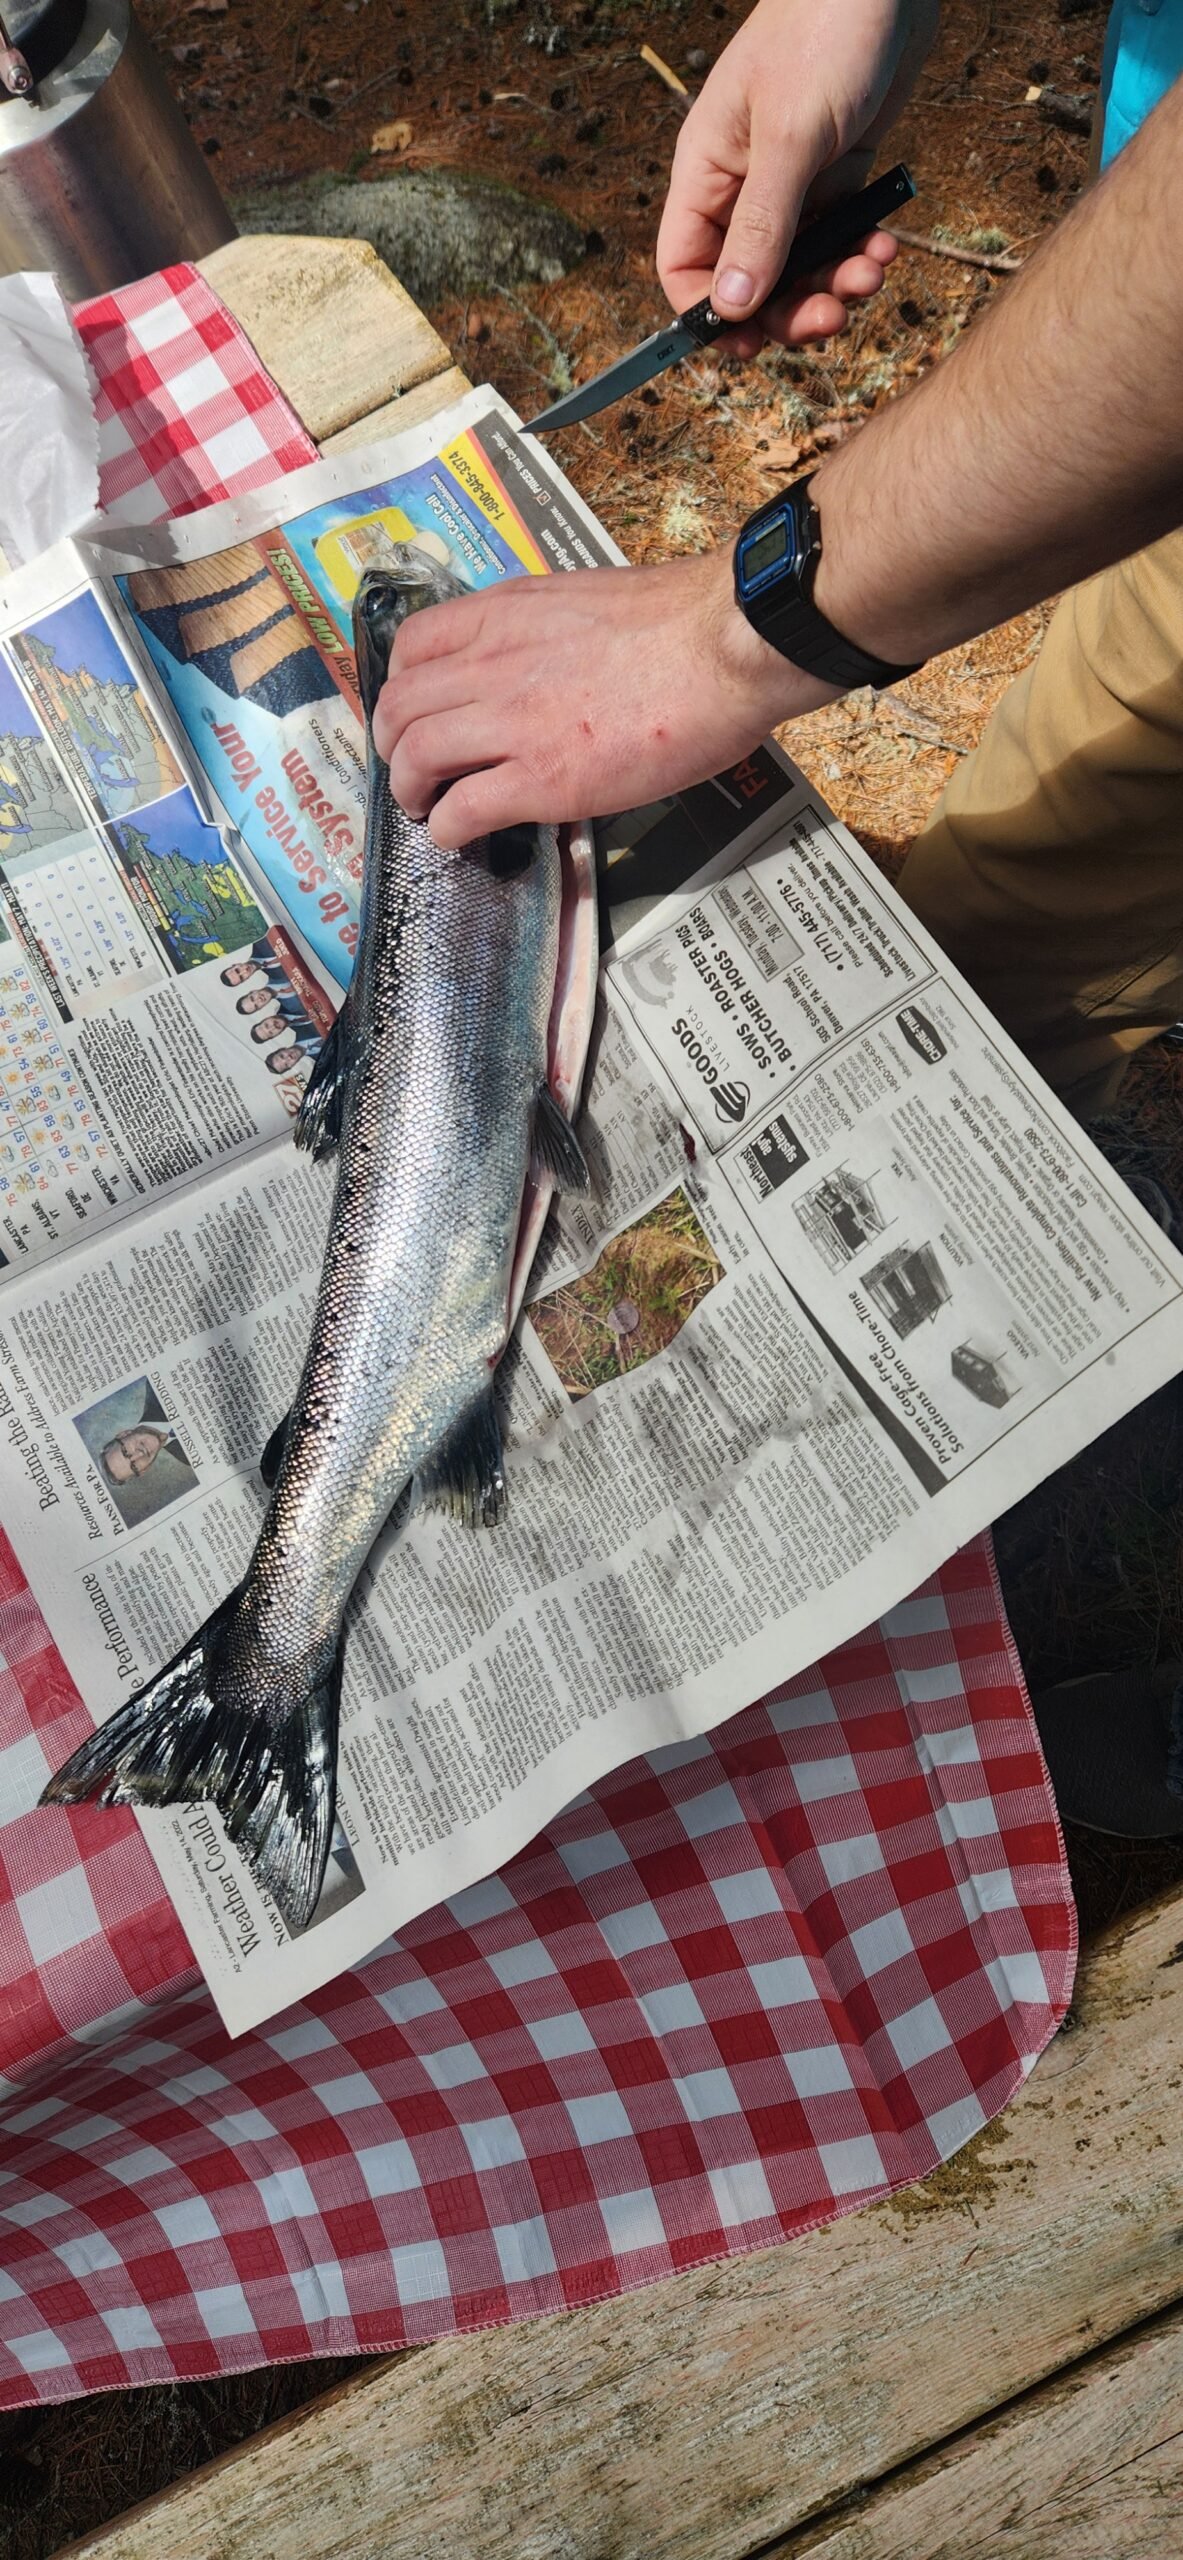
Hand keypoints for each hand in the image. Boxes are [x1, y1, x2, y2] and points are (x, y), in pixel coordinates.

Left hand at [372, 550, 837, 846]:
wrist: (723, 647)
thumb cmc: (679, 624)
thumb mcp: (583, 603)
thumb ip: (542, 632)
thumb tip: (539, 663)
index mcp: (504, 615)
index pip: (413, 646)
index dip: (400, 686)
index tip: (413, 711)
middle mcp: (493, 664)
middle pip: (399, 707)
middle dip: (391, 745)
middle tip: (409, 768)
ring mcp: (514, 723)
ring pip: (415, 755)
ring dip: (409, 789)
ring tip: (424, 807)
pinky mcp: (543, 779)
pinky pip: (463, 808)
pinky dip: (446, 827)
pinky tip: (456, 835)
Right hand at [657, 0, 937, 352]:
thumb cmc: (824, 34)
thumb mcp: (790, 137)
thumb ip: (762, 227)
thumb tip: (729, 308)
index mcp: (707, 171)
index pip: (685, 265)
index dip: (709, 315)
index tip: (749, 346)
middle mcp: (743, 185)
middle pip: (749, 283)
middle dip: (790, 310)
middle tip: (833, 317)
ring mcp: (791, 183)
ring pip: (799, 270)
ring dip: (835, 285)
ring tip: (873, 271)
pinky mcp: (836, 177)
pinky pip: (839, 241)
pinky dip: (860, 253)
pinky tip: (885, 244)